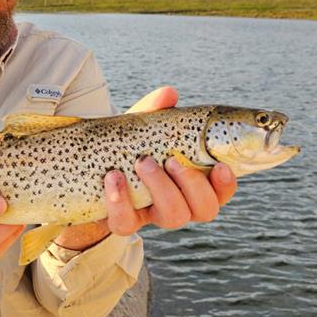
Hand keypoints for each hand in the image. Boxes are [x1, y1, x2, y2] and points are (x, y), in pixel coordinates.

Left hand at [54, 87, 236, 250]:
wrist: (90, 170)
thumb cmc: (129, 147)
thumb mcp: (143, 128)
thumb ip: (156, 111)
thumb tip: (169, 93)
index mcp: (191, 182)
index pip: (220, 192)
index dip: (226, 184)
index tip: (219, 166)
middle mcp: (179, 203)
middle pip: (204, 209)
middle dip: (192, 184)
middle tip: (173, 160)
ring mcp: (152, 215)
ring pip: (173, 217)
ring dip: (161, 188)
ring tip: (143, 162)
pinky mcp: (123, 221)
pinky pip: (126, 223)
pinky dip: (120, 201)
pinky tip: (113, 177)